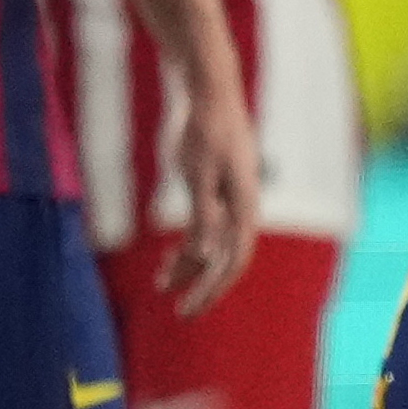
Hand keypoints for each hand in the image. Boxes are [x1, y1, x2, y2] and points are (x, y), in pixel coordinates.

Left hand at [155, 64, 263, 316]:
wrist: (212, 95)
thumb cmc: (205, 133)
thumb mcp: (199, 175)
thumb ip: (203, 216)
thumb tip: (202, 256)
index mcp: (245, 207)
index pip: (233, 261)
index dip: (212, 289)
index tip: (189, 310)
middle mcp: (245, 209)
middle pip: (226, 260)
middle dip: (203, 287)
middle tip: (179, 313)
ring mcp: (235, 201)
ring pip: (216, 246)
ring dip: (192, 267)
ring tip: (162, 283)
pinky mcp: (223, 193)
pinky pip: (210, 230)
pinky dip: (192, 246)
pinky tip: (173, 255)